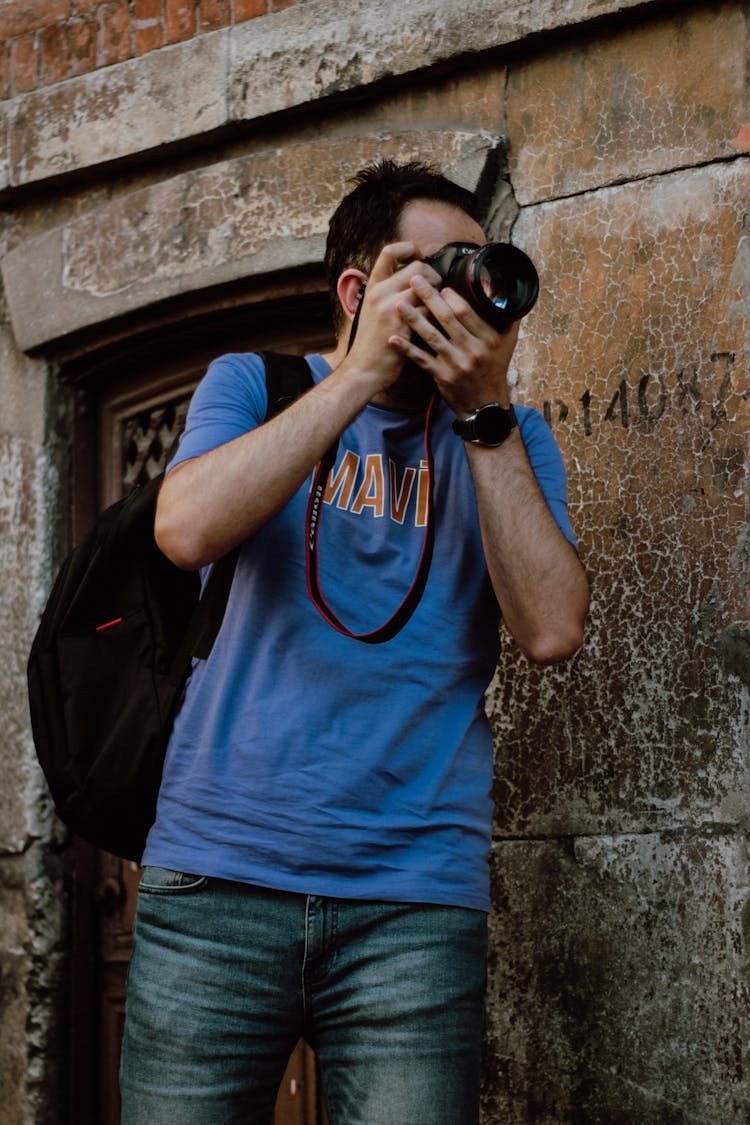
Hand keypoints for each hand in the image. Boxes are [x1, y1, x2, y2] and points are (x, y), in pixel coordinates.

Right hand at [342, 242, 441, 392]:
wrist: (364, 369)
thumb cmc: (372, 342)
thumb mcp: (372, 310)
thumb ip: (387, 292)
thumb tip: (411, 278)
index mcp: (373, 286)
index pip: (389, 251)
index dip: (409, 249)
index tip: (419, 257)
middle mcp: (380, 293)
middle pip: (417, 267)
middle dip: (433, 276)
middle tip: (436, 290)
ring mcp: (390, 308)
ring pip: (426, 287)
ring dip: (438, 296)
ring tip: (438, 306)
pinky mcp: (402, 326)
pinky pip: (428, 311)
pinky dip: (436, 316)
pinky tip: (436, 325)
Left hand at [389, 274, 519, 416]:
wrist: (486, 405)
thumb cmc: (495, 369)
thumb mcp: (508, 343)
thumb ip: (508, 317)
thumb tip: (506, 289)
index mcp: (489, 338)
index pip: (466, 311)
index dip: (450, 296)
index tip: (439, 284)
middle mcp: (473, 350)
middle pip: (447, 318)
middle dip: (429, 297)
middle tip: (414, 280)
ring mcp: (456, 364)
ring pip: (432, 336)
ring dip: (414, 319)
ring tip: (399, 303)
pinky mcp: (442, 377)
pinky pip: (422, 359)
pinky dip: (407, 349)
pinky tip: (393, 338)